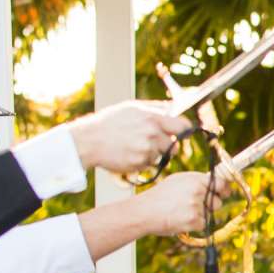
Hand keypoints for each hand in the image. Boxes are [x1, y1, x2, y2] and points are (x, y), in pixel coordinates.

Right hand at [69, 102, 191, 177]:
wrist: (90, 140)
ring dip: (153, 155)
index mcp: (153, 118)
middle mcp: (152, 134)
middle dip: (168, 146)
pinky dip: (142, 162)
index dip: (183, 130)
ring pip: (161, 157)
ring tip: (136, 147)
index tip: (180, 132)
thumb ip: (155, 108)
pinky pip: (148, 165)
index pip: (182, 126)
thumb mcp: (132, 107)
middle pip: (174, 146)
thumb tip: (172, 107)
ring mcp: (146, 150)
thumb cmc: (110, 121)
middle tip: (155, 144)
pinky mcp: (139, 164)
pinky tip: (129, 154)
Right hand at [132, 169, 238, 238]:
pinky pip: (203, 224)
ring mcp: (197, 206)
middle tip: (195, 206)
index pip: (221, 183)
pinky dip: (195, 225)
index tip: (224, 192)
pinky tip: (181, 220)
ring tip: (183, 212)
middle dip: (210, 205)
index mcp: (195, 179)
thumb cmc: (160, 195)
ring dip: (201, 215)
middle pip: (218, 201)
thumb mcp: (178, 180)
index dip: (224, 189)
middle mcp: (198, 191)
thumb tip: (216, 182)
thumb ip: (197, 180)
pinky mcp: (194, 220)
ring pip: (210, 213)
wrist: (144, 211)